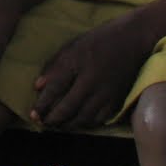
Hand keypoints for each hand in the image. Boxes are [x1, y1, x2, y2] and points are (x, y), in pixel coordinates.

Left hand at [30, 14, 150, 131]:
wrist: (132, 39)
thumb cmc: (97, 40)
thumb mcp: (71, 46)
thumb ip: (54, 66)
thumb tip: (37, 87)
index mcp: (77, 62)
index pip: (55, 88)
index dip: (42, 104)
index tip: (33, 114)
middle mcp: (91, 79)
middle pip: (68, 106)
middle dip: (53, 119)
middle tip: (42, 124)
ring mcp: (106, 91)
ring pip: (83, 117)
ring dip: (68, 125)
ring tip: (57, 126)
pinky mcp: (117, 99)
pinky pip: (99, 118)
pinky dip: (86, 124)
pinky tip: (77, 123)